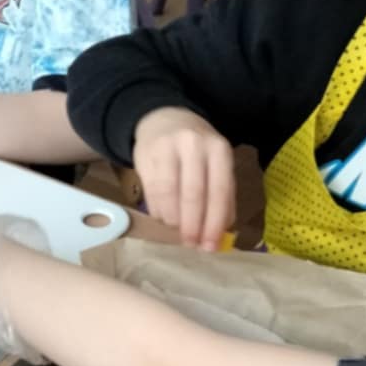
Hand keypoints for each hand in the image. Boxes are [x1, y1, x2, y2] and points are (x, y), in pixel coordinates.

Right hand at [133, 107, 235, 252]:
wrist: (164, 120)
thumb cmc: (196, 151)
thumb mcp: (216, 163)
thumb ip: (221, 194)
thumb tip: (220, 233)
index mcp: (219, 149)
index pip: (219, 191)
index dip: (215, 223)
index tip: (211, 245)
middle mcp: (193, 145)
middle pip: (193, 195)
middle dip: (193, 226)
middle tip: (192, 244)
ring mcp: (166, 148)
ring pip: (169, 195)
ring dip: (173, 220)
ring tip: (177, 230)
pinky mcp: (144, 155)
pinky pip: (151, 192)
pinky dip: (158, 211)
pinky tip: (163, 217)